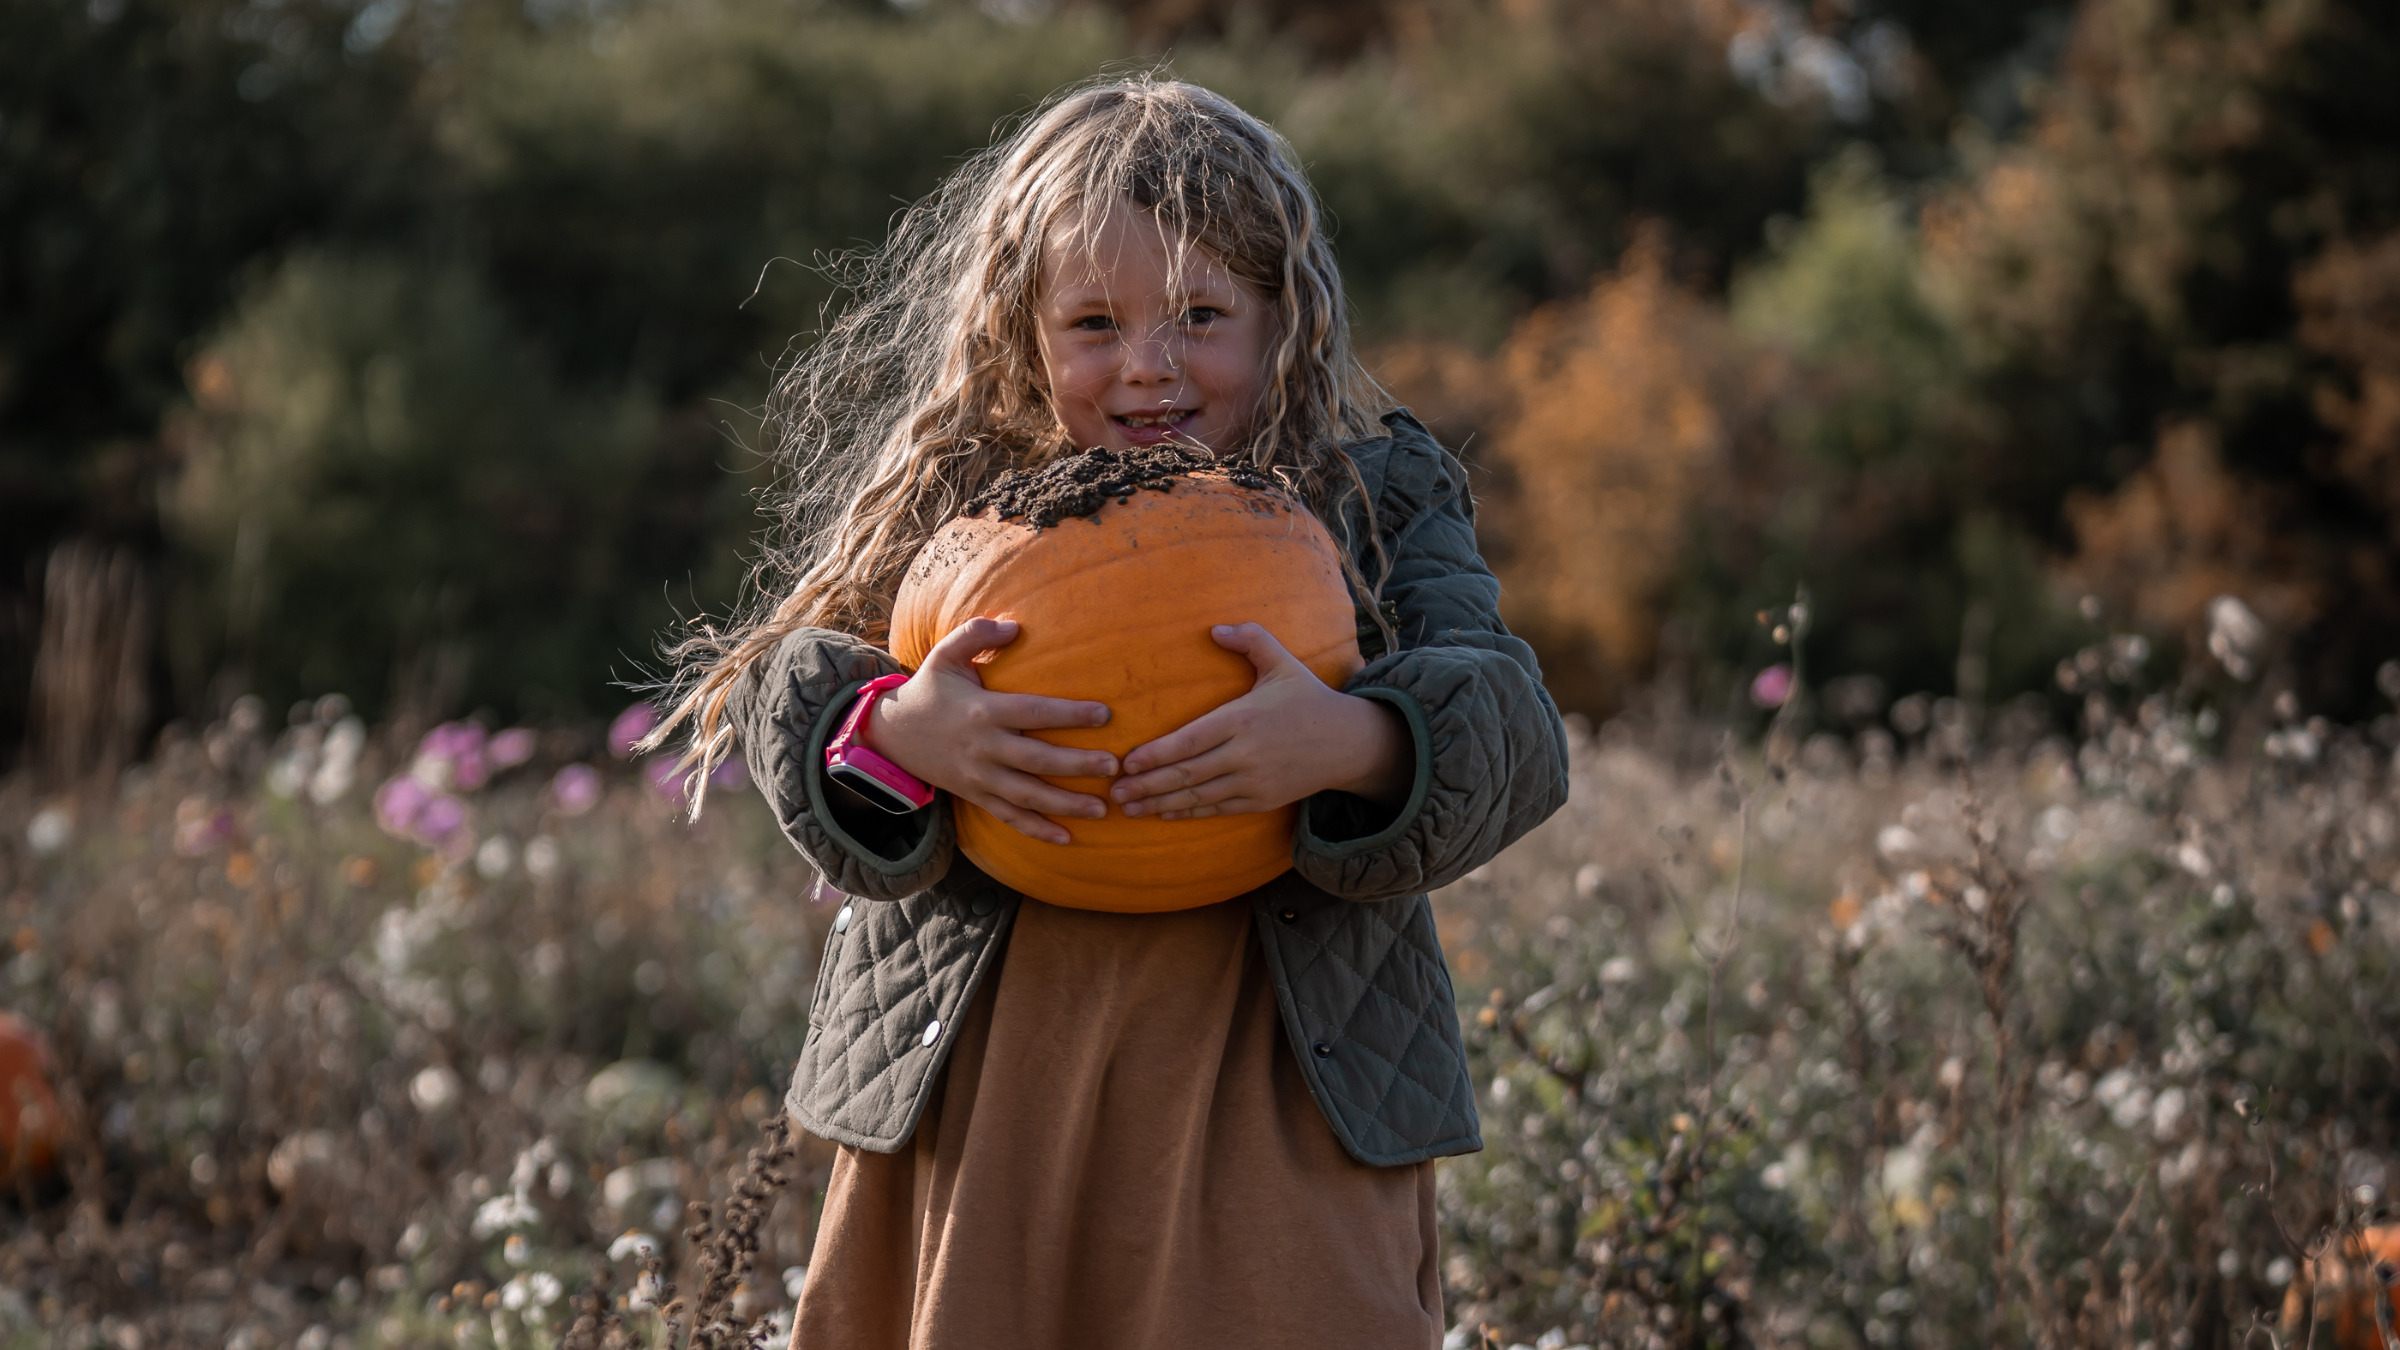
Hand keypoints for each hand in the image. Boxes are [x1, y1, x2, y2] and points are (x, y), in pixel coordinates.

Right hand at [864, 617, 1115, 844]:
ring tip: (1104, 808)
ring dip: (1066, 805)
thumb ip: (976, 634)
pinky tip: (1066, 838)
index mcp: (982, 711)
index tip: (1105, 714)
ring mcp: (979, 777)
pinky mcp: (976, 796)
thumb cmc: (929, 690)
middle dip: (1077, 765)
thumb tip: (1014, 625)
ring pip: (1028, 796)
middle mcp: (984, 747)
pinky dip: (1036, 830)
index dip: (1070, 714)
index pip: (1033, 713)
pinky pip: (1008, 817)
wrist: (891, 735)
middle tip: (1115, 766)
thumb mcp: (944, 655)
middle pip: (1037, 760)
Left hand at [1110, 623, 1408, 819]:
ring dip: (1159, 803)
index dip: (1156, 754)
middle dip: (1146, 785)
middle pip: (1187, 774)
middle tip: (1113, 792)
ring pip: (1197, 796)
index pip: (1190, 741)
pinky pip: (1216, 809)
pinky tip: (1162, 813)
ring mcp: (1253, 781)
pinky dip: (1187, 813)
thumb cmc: (1307, 698)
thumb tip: (1215, 629)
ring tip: (1127, 807)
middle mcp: (1245, 754)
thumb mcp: (1282, 662)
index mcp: (1243, 719)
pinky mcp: (1261, 800)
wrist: (1347, 743)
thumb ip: (1249, 639)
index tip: (1125, 762)